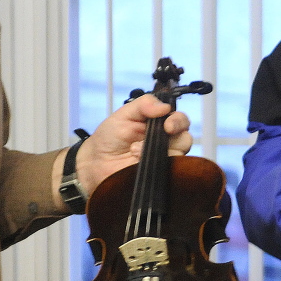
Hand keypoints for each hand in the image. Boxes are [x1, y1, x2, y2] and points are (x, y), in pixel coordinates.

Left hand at [61, 94, 192, 200]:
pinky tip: (138, 162)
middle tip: (164, 132)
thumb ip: (143, 105)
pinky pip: (169, 171)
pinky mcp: (159, 176)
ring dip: (159, 150)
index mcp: (158, 124)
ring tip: (135, 151)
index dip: (178, 121)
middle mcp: (165, 142)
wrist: (95, 164)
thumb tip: (165, 106)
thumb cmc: (109, 138)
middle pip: (185, 137)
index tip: (168, 124)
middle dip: (175, 132)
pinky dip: (155, 165)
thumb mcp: (123, 114)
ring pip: (179, 154)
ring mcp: (163, 160)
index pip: (179, 120)